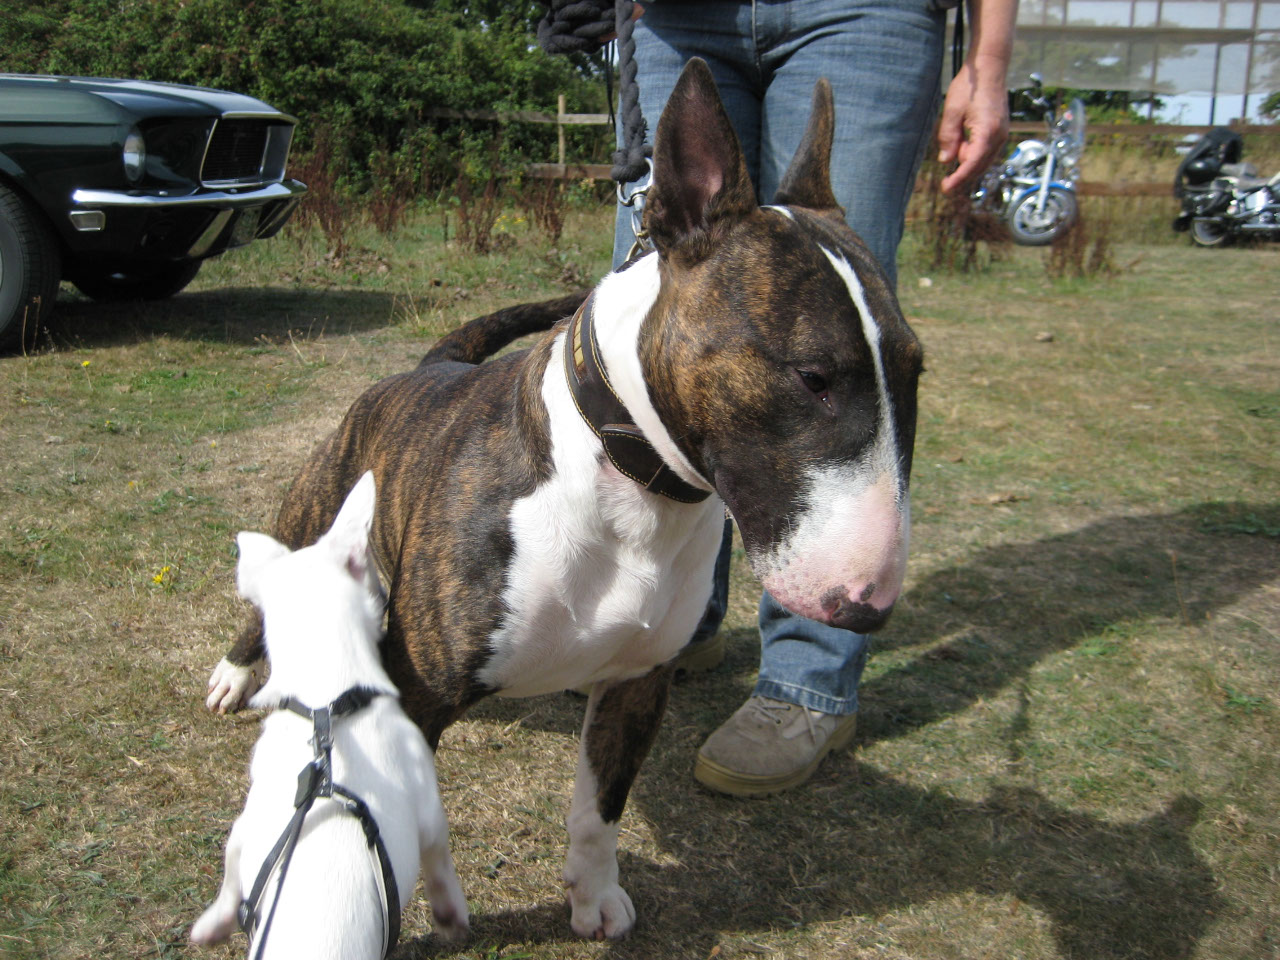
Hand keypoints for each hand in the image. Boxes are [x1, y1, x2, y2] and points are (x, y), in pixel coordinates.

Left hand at [936, 57, 1009, 194]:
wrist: (990, 68)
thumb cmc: (970, 87)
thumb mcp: (952, 112)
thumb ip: (948, 137)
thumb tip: (946, 160)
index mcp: (987, 132)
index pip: (972, 163)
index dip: (959, 178)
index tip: (946, 189)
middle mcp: (999, 136)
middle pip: (979, 166)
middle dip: (963, 175)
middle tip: (946, 184)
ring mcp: (1001, 134)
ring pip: (983, 160)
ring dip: (967, 162)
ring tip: (954, 150)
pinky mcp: (999, 131)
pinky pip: (986, 150)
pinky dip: (973, 154)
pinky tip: (962, 146)